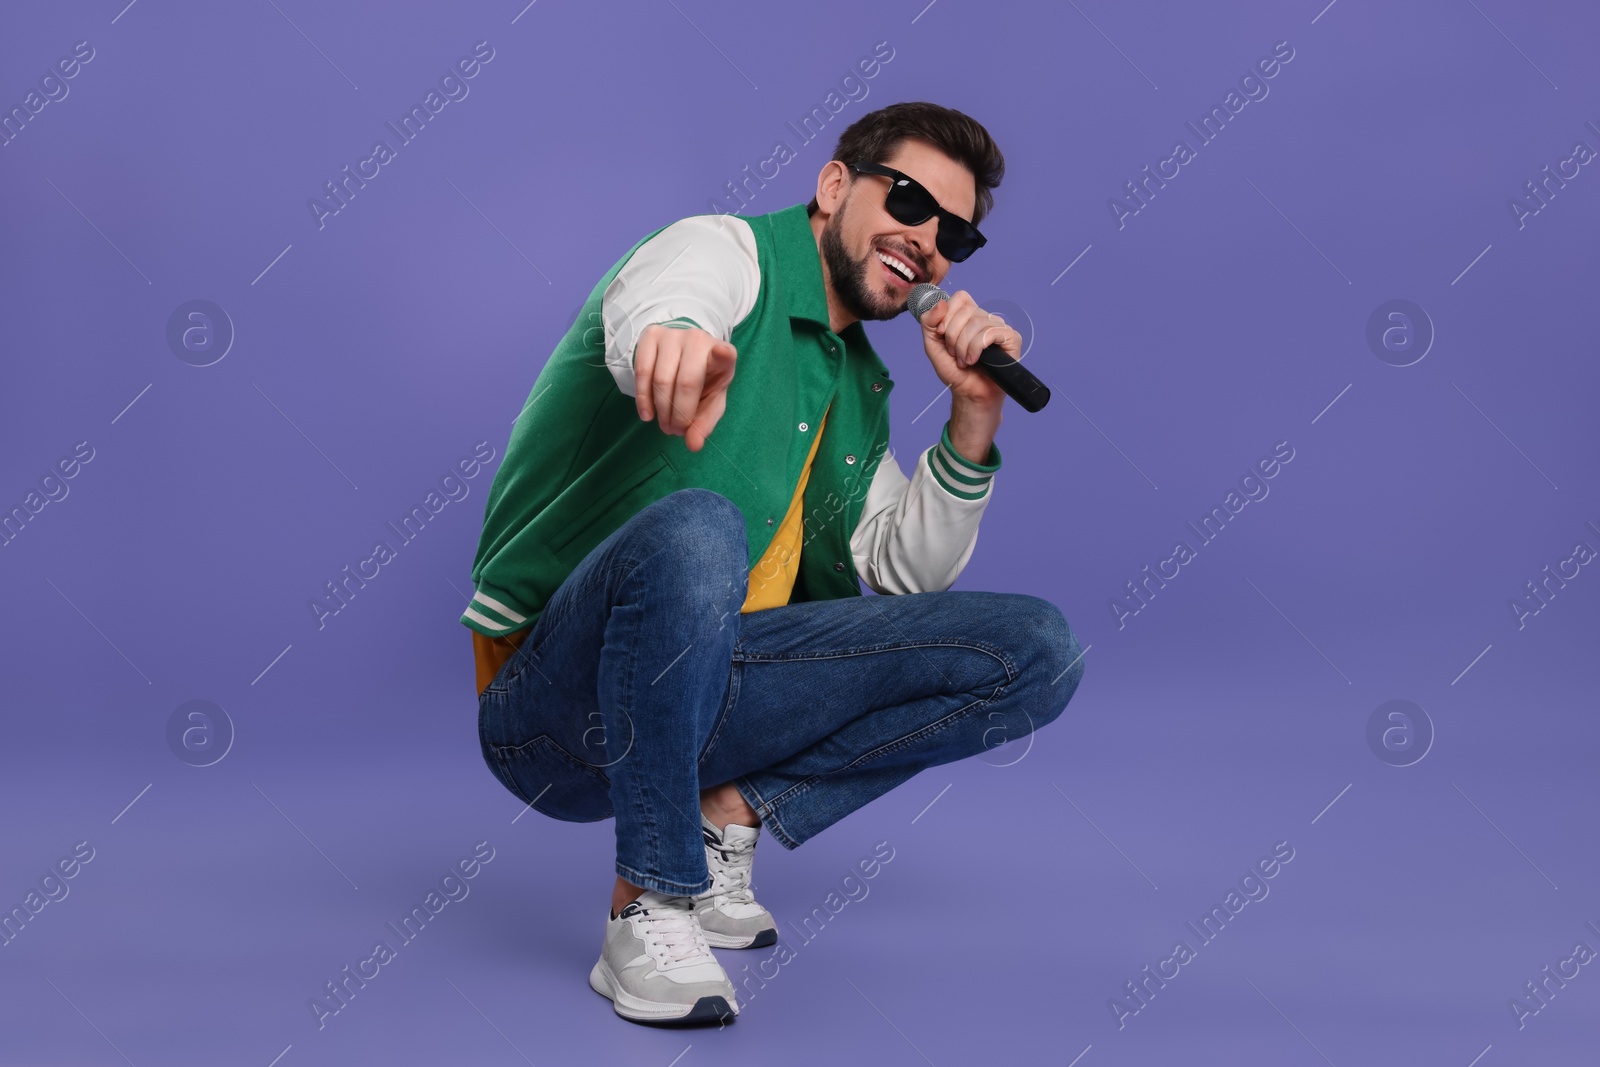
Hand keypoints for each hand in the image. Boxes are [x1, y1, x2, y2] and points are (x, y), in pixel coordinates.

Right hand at [631, 324, 737, 451]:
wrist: (682, 351)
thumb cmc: (702, 379)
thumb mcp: (710, 401)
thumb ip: (705, 423)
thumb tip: (693, 445)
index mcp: (722, 354)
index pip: (725, 353)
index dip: (722, 355)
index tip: (722, 354)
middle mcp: (698, 339)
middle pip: (686, 382)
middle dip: (679, 414)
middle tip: (675, 431)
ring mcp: (673, 335)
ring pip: (661, 379)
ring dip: (661, 410)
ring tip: (665, 425)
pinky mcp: (651, 335)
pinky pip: (642, 371)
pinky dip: (643, 398)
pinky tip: (647, 414)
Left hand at [916, 290, 1017, 407]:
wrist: (968, 392)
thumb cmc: (954, 370)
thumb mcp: (932, 344)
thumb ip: (929, 322)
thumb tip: (941, 303)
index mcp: (968, 316)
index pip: (960, 297)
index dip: (948, 314)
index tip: (942, 334)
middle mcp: (985, 318)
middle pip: (966, 310)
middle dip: (953, 336)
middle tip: (954, 354)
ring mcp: (999, 327)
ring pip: (977, 323)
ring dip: (964, 346)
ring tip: (964, 361)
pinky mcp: (1011, 338)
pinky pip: (990, 333)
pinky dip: (976, 348)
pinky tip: (975, 360)